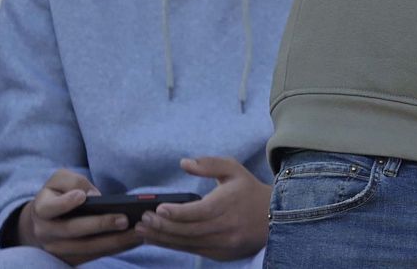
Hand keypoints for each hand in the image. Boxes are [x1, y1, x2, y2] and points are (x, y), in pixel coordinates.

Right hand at [14, 169, 140, 264]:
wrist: (43, 222)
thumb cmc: (56, 195)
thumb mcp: (59, 181)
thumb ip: (73, 182)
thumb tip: (94, 196)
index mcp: (41, 209)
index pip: (48, 208)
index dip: (64, 203)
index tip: (81, 196)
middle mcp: (46, 232)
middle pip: (72, 231)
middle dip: (100, 225)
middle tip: (124, 219)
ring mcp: (57, 249)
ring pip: (86, 248)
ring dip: (113, 242)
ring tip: (137, 232)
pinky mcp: (70, 259)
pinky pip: (94, 255)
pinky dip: (115, 249)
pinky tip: (133, 240)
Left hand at [134, 157, 269, 260]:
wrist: (274, 217)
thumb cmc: (248, 190)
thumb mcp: (234, 169)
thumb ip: (209, 164)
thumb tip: (184, 162)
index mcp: (228, 204)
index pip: (197, 211)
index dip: (176, 212)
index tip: (158, 208)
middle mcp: (226, 226)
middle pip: (187, 230)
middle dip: (162, 227)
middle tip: (142, 220)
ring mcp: (224, 243)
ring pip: (187, 243)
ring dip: (162, 238)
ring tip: (142, 231)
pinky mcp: (221, 254)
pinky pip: (193, 251)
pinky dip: (174, 245)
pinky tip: (159, 239)